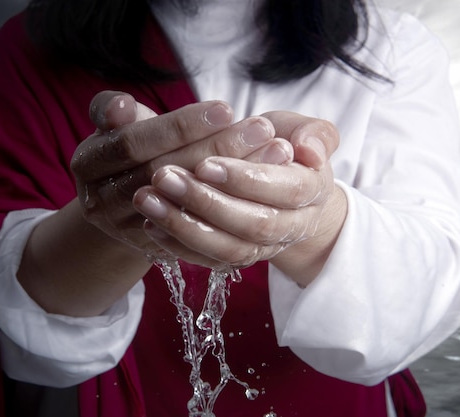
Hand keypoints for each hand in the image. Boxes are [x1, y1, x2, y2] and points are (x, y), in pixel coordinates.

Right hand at [70, 91, 284, 255]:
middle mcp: (103, 204)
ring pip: (188, 208)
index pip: (134, 144)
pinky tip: (268, 188)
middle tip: (262, 127)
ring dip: (235, 180)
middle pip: (164, 176)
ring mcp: (130, 232)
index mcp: (88, 165)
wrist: (120, 204)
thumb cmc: (127, 151)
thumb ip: (113, 110)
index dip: (178, 127)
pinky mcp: (160, 251)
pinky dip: (235, 209)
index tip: (225, 108)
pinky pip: (201, 236)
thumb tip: (124, 106)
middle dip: (216, 150)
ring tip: (276, 151)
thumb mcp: (114, 126)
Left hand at [133, 111, 345, 283]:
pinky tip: (149, 223)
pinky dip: (177, 244)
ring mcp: (264, 249)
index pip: (285, 190)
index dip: (245, 179)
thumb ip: (313, 132)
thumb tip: (309, 150)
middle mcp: (292, 226)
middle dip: (206, 202)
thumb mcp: (300, 130)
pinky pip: (208, 261)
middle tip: (162, 176)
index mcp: (312, 191)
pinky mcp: (236, 258)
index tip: (205, 163)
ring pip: (228, 249)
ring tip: (147, 199)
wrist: (282, 188)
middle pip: (254, 225)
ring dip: (184, 225)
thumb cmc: (285, 148)